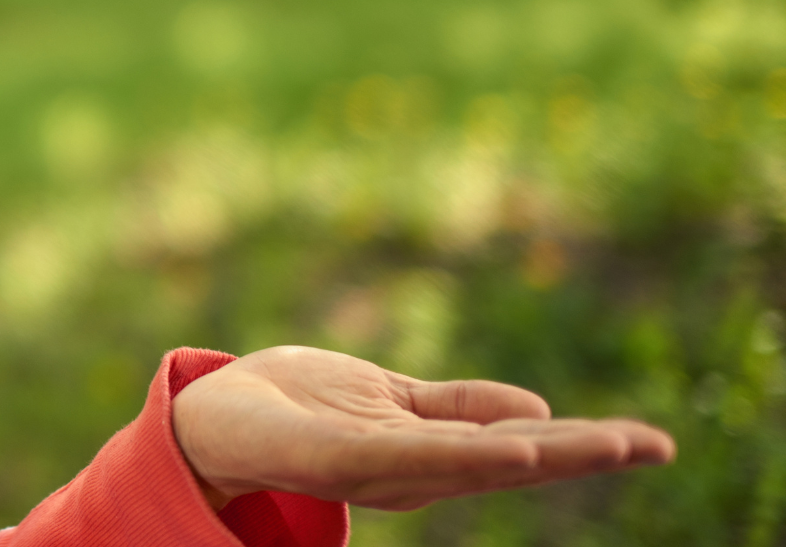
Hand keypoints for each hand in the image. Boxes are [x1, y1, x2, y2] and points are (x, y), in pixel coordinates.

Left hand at [172, 346, 674, 510]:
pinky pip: (410, 457)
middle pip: (513, 457)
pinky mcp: (339, 459)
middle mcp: (414, 468)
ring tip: (606, 445)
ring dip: (542, 453)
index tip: (653, 441)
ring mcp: (379, 467)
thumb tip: (536, 408)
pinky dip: (465, 455)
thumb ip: (458, 408)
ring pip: (473, 461)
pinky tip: (516, 452)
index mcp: (430, 449)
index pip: (520, 443)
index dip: (586, 444)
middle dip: (586, 453)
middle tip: (658, 446)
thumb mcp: (394, 401)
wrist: (211, 420)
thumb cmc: (301, 409)